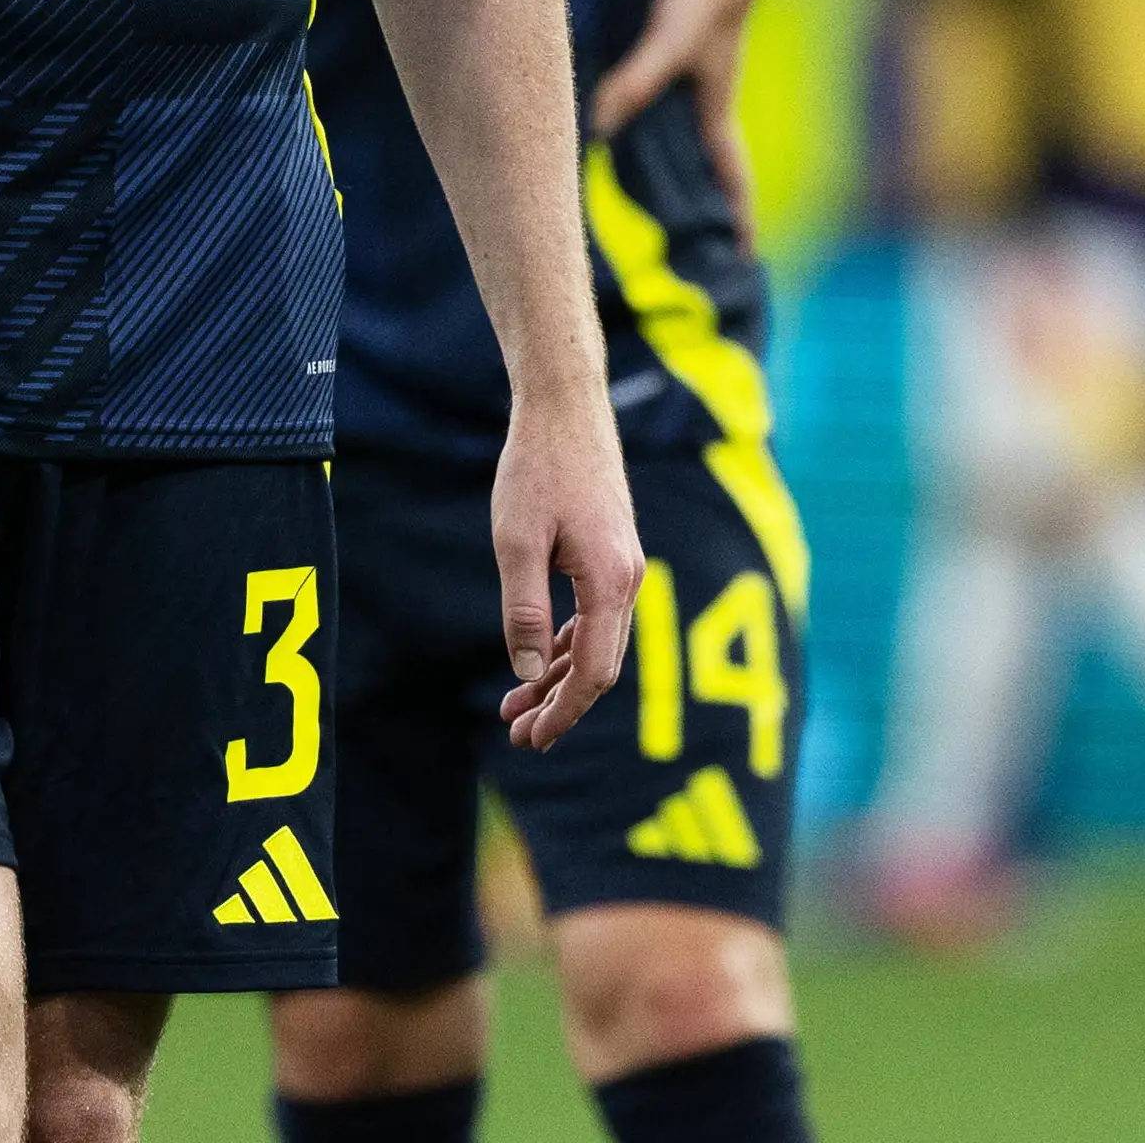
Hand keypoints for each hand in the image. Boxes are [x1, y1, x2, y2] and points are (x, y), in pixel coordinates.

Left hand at [490, 383, 642, 749]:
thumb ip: (523, 610)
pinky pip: (597, 616)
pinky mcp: (613, 553)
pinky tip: (541, 659)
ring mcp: (624, 566)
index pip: (592, 673)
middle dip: (560, 704)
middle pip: (600, 666)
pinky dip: (569, 643)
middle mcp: (628, 580)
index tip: (531, 737)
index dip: (562, 712)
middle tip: (518, 734)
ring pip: (598, 642)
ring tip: (518, 706)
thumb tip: (527, 673)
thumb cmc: (536, 468)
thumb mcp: (516, 541)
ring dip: (561, 677)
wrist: (566, 407)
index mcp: (610, 582)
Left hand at [589, 0, 768, 254]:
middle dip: (706, 210)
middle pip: (710, 170)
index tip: (745, 260)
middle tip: (690, 248)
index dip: (740, 221)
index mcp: (713, 113)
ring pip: (685, 142)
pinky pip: (667, 110)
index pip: (732, 182)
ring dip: (675, 172)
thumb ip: (638, 80)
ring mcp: (697, 81)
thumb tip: (601, 125)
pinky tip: (624, 130)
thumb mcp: (670, 41)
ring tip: (650, 203)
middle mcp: (707, 105)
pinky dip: (652, 130)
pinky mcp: (682, 57)